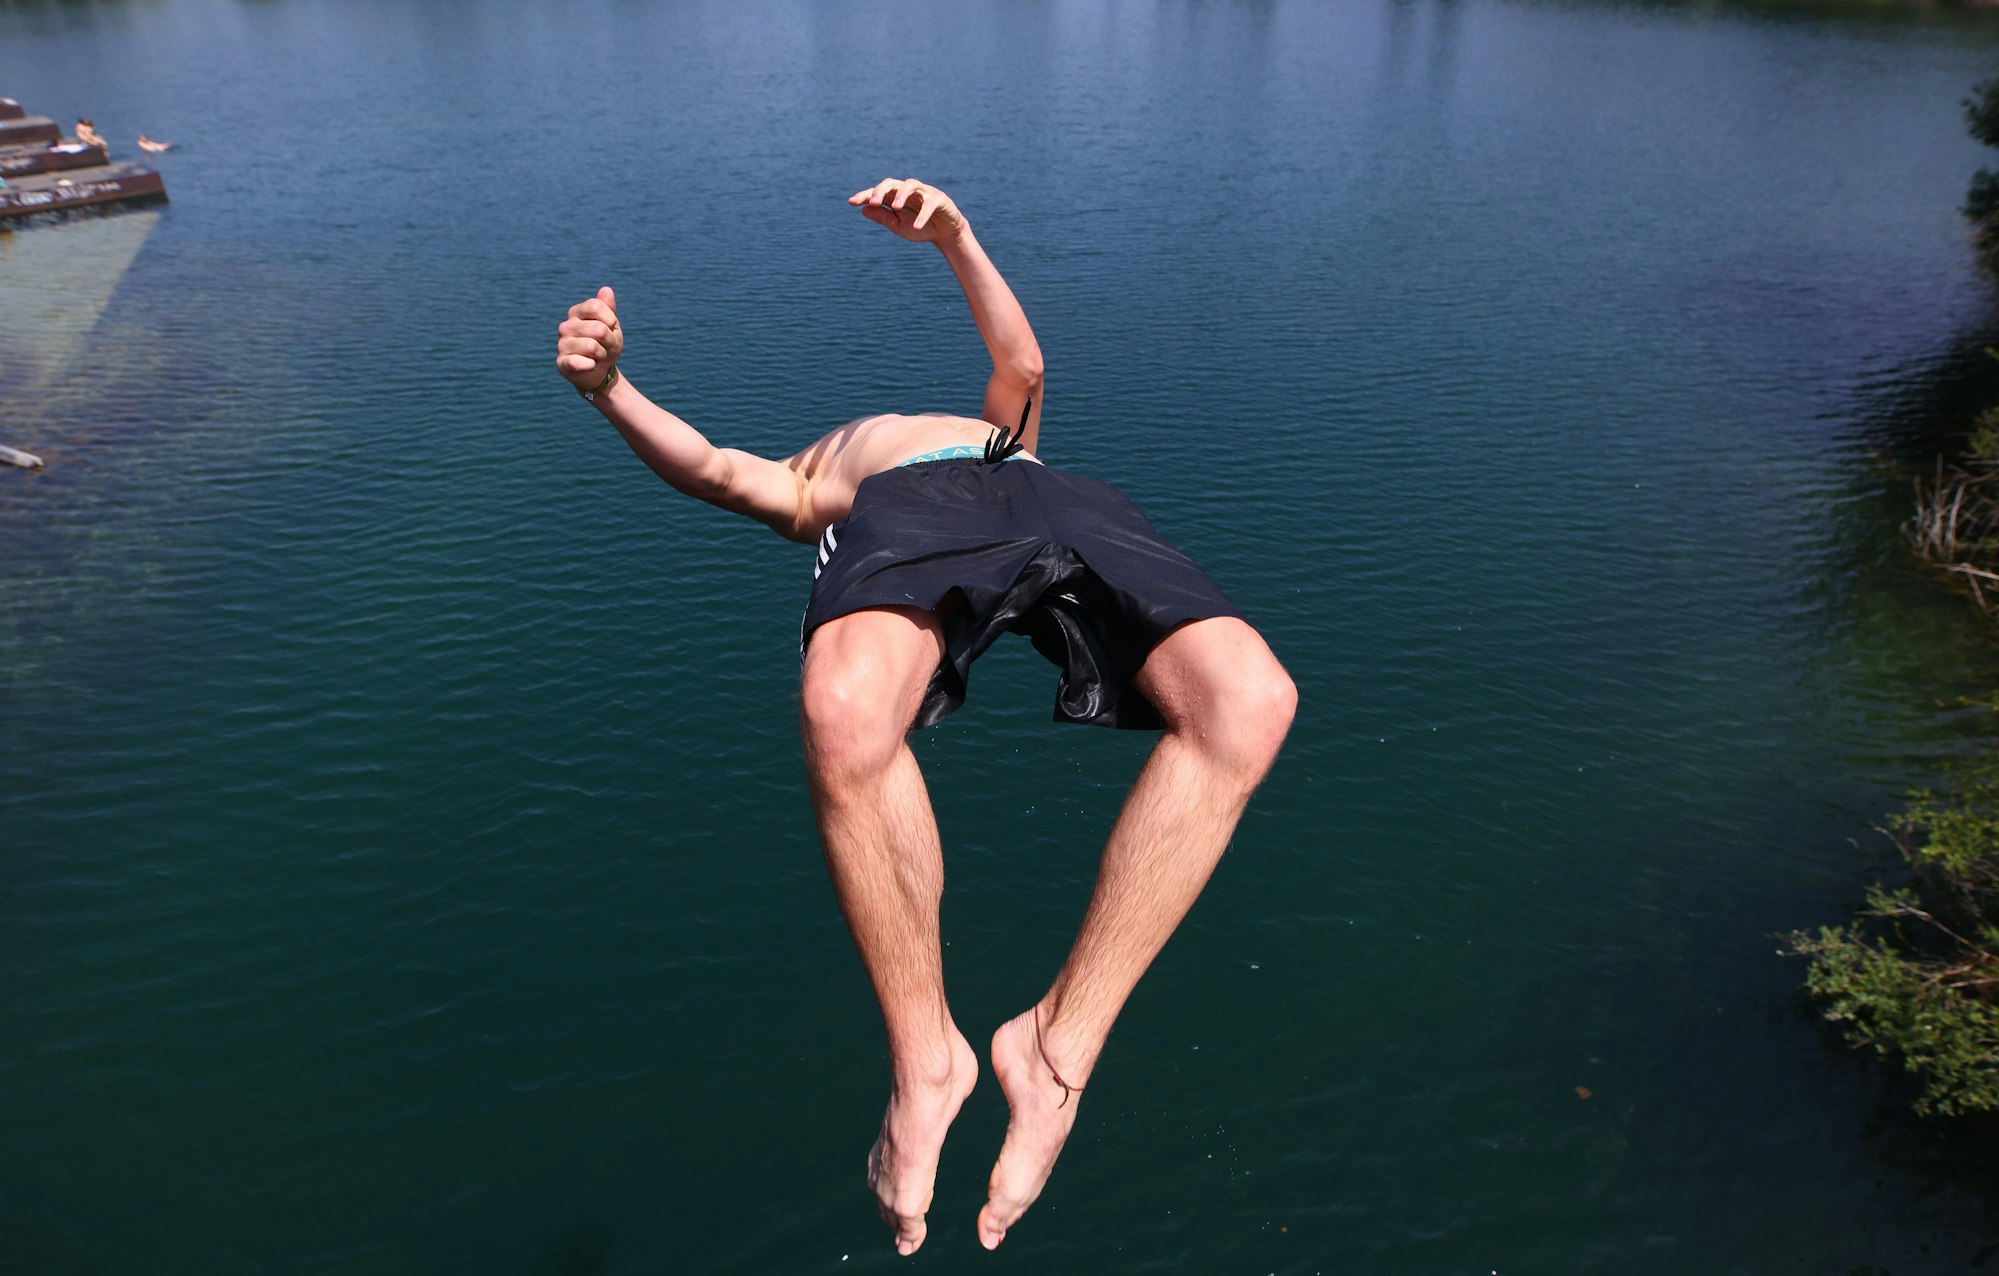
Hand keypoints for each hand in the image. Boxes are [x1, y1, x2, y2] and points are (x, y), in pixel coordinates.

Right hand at [556, 286, 622, 390]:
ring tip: (597, 356)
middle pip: (598, 329)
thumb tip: (606, 289)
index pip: (595, 306)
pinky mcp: (562, 362)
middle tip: (605, 346)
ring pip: (592, 346)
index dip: (610, 319)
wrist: (600, 370)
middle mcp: (565, 326)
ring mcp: (561, 344)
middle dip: (609, 341)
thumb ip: (608, 308)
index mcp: (576, 312)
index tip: (611, 327)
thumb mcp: (611, 325)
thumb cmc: (605, 344)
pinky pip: (581, 362)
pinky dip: (592, 366)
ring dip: (602, 354)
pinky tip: (590, 365)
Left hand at [848, 178, 966, 244]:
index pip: (877, 193)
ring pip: (910, 185)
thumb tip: (864, 209)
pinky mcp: (939, 198)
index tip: (851, 202)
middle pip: (891, 183)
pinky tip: (917, 227)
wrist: (944, 233)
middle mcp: (907, 191)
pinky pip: (929, 204)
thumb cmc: (919, 227)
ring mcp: (923, 192)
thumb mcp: (898, 226)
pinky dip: (923, 215)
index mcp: (895, 197)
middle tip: (874, 202)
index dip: (864, 196)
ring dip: (902, 195)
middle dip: (881, 191)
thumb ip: (883, 218)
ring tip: (896, 207)